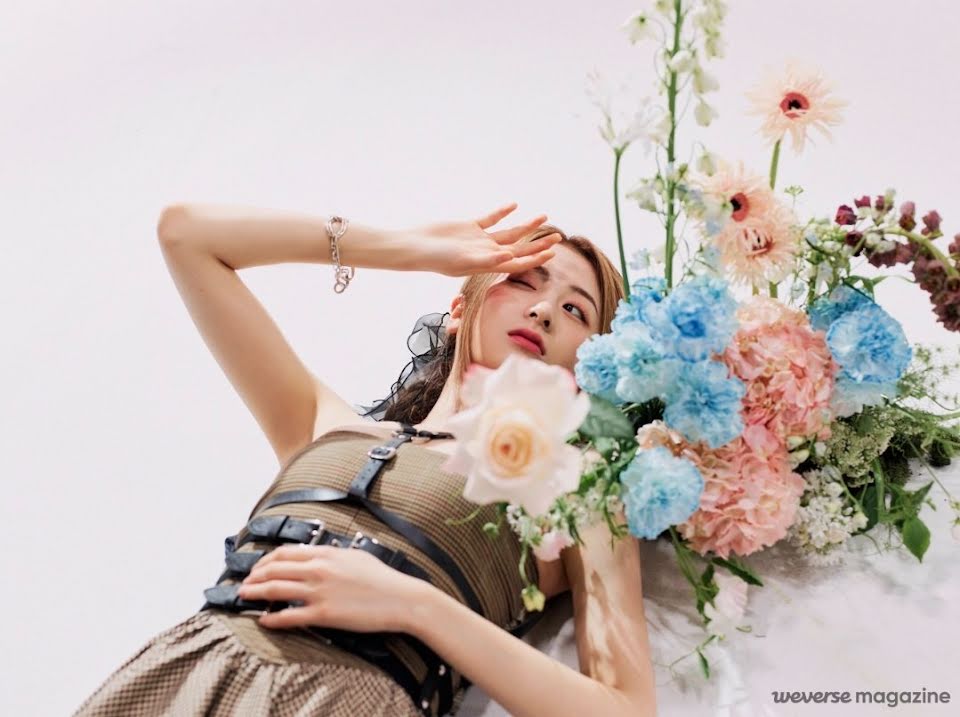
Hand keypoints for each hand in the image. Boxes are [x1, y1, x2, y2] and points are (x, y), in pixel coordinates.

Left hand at [236, 544, 428, 632]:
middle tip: (244, 583)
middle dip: (254, 576)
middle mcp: (318, 570)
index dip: (265, 561)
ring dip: (255, 594)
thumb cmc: (383, 578)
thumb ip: (334, 554)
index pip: (285, 553)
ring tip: (244, 597)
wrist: (401, 598)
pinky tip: (264, 621)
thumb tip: (320, 554)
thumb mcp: (357, 556)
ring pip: (276, 590)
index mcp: (326, 554)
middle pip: (274, 570)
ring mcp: (319, 592)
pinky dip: (273, 619)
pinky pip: (289, 617)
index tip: (258, 567)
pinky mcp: (324, 614)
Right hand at [400, 203, 562, 276]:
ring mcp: (478, 239)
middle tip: (558, 236)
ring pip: (508, 232)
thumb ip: (487, 260)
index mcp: (487, 263)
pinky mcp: (469, 227)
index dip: (535, 259)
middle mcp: (486, 252)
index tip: (551, 252)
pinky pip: (490, 219)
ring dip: (526, 226)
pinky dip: (501, 213)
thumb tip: (510, 257)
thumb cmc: (436, 259)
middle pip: (518, 248)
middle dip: (538, 243)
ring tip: (543, 216)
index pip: (517, 263)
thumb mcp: (463, 261)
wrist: (415, 246)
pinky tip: (513, 205)